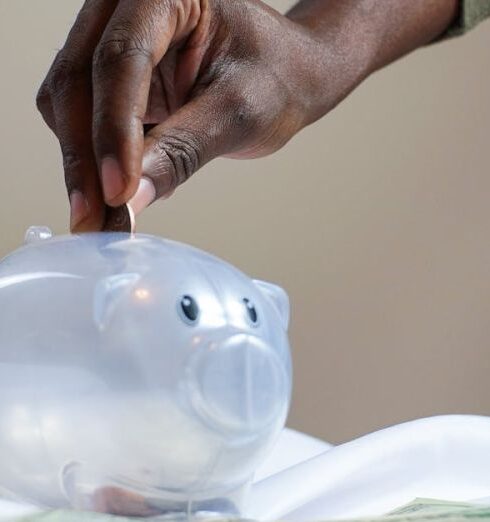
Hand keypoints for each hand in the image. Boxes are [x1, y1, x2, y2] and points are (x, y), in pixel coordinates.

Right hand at [37, 0, 335, 231]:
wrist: (285, 76)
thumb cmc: (276, 79)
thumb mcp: (239, 113)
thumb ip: (183, 150)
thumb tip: (130, 198)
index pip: (122, 59)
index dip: (113, 131)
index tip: (118, 192)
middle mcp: (126, 9)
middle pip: (78, 81)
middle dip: (85, 158)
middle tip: (94, 218)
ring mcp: (114, 42)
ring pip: (68, 104)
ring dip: (82, 164)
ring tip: (105, 215)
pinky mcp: (114, 80)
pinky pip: (83, 119)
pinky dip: (94, 159)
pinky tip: (116, 190)